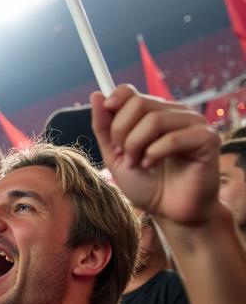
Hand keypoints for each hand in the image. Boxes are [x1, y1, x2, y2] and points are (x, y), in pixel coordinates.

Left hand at [91, 85, 220, 225]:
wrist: (169, 211)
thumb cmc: (146, 185)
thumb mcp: (115, 155)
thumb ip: (104, 127)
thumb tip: (97, 94)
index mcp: (154, 112)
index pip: (129, 91)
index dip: (113, 108)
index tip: (109, 134)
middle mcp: (176, 112)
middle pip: (138, 103)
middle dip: (121, 133)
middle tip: (125, 156)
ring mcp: (194, 123)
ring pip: (154, 120)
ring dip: (136, 146)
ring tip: (138, 164)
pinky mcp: (207, 139)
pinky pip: (172, 138)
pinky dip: (154, 155)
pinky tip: (152, 166)